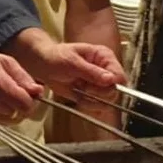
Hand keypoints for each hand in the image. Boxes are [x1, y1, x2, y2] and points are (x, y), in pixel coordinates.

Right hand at [0, 39, 42, 122]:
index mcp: (0, 85)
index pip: (26, 105)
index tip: (30, 92)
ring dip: (12, 107)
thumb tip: (38, 91)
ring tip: (3, 92)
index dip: (32, 100)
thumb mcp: (5, 62)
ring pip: (11, 116)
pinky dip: (2, 112)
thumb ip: (23, 77)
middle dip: (23, 103)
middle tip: (17, 90)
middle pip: (20, 112)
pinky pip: (0, 119)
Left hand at [5, 29, 124, 99]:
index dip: (111, 84)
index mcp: (104, 57)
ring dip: (92, 99)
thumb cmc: (57, 57)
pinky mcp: (92, 94)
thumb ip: (92, 72)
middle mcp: (105, 70)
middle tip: (83, 88)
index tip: (95, 85)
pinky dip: (87, 104)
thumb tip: (110, 79)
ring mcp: (99, 83)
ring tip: (78, 90)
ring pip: (107, 100)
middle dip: (98, 93)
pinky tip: (77, 96)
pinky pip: (96, 105)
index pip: (119, 75)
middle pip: (115, 90)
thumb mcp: (73, 63)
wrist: (43, 65)